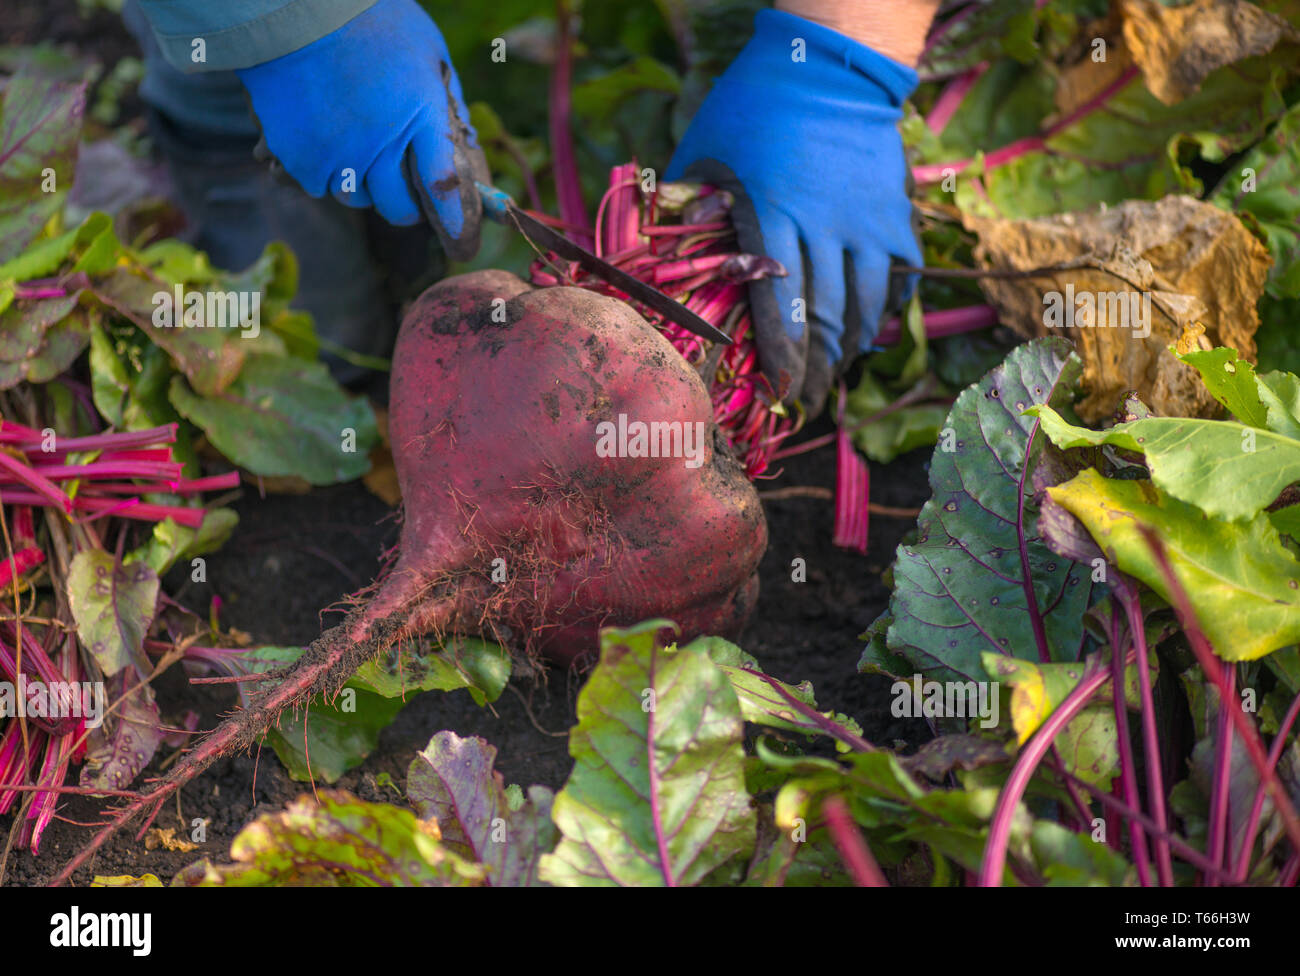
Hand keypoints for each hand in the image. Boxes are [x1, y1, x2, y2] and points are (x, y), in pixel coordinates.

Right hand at [236, 0, 488, 260]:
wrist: (293, 7)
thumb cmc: (368, 18)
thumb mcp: (427, 51)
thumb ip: (446, 100)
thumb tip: (462, 141)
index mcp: (421, 115)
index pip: (442, 185)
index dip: (454, 219)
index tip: (460, 238)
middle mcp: (381, 144)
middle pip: (398, 206)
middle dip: (405, 205)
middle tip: (403, 192)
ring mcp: (339, 155)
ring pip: (357, 198)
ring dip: (362, 184)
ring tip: (358, 150)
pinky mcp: (301, 159)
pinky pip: (319, 185)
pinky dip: (324, 171)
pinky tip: (325, 141)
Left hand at [665, 9, 922, 413]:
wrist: (827, 65)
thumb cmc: (750, 109)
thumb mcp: (703, 155)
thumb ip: (687, 212)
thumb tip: (661, 264)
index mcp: (770, 218)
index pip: (780, 314)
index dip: (782, 365)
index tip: (778, 399)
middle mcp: (824, 229)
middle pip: (825, 323)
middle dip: (816, 374)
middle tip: (805, 404)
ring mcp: (866, 223)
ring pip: (865, 308)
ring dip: (849, 348)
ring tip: (833, 371)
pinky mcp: (895, 214)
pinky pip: (899, 279)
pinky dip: (885, 310)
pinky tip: (868, 328)